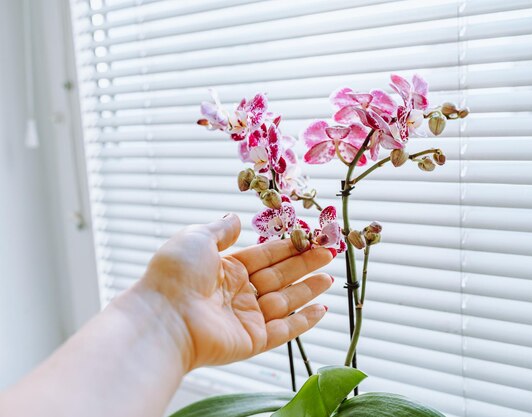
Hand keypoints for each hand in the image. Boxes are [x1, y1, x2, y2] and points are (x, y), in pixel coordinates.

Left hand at [136, 213, 333, 369]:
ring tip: (329, 277)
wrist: (164, 318)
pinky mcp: (252, 340)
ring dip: (308, 290)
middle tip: (328, 253)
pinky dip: (304, 321)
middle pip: (279, 276)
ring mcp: (246, 318)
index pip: (265, 256)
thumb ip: (221, 230)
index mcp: (226, 269)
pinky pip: (284, 330)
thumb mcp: (197, 238)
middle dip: (304, 265)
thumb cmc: (175, 274)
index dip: (288, 247)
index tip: (310, 238)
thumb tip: (236, 218)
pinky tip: (322, 309)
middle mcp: (237, 293)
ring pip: (285, 301)